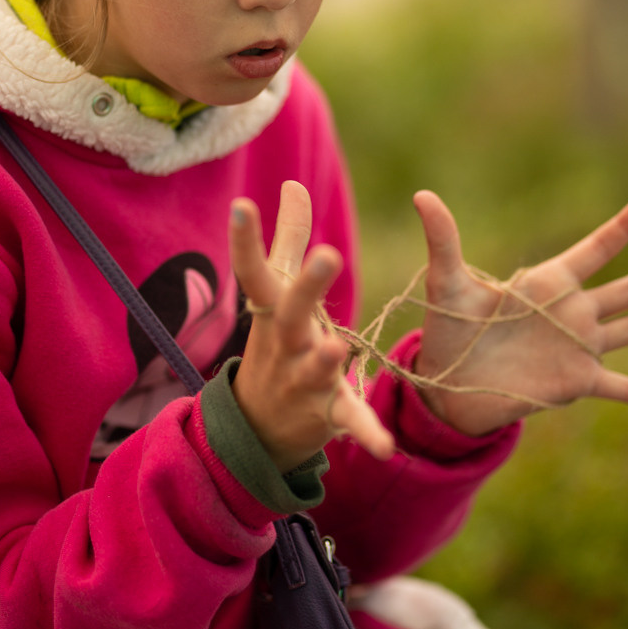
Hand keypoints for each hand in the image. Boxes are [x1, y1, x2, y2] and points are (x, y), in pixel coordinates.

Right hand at [229, 182, 394, 471]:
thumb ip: (289, 237)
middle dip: (308, 286)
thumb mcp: (279, 293)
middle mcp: (283, 343)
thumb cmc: (275, 342)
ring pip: (314, 369)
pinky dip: (366, 433)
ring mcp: (302, 379)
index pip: (254, 271)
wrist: (256, 428)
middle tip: (329, 254)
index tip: (241, 205)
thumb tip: (293, 183)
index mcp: (272, 309)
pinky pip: (348, 421)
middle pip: (291, 312)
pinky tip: (386, 445)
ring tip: (337, 347)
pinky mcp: (328, 413)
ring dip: (324, 360)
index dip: (245, 239)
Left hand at [413, 191, 627, 435]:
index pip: (594, 249)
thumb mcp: (448, 282)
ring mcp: (581, 348)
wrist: (447, 385)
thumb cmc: (448, 328)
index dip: (621, 228)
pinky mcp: (579, 382)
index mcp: (548, 282)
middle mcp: (573, 312)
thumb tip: (422, 194)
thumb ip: (444, 239)